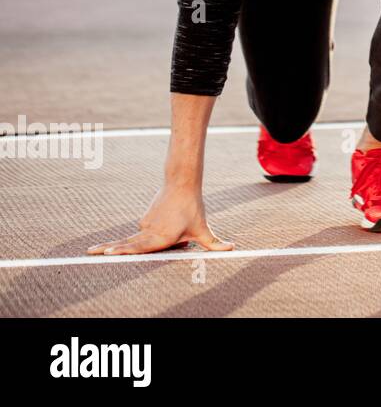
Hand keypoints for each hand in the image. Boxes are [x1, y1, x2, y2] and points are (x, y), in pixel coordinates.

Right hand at [87, 183, 233, 255]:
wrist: (182, 184)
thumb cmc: (193, 209)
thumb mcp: (204, 229)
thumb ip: (215, 243)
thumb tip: (233, 248)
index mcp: (161, 237)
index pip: (139, 248)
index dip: (123, 251)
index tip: (107, 252)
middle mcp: (150, 232)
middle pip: (127, 244)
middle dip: (108, 249)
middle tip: (89, 253)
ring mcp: (144, 225)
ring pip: (140, 239)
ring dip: (133, 244)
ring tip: (102, 249)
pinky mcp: (144, 220)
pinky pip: (145, 231)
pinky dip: (149, 234)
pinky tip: (166, 222)